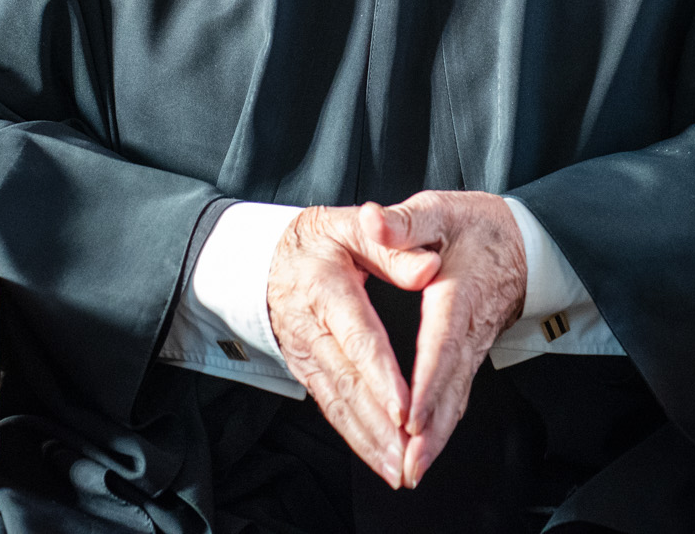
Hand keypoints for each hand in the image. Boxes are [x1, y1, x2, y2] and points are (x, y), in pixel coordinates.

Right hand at [266, 204, 441, 486]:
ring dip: (367, 440)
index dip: (380, 375)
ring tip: (398, 470)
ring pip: (337, 402)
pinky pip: (330, 406)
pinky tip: (377, 457)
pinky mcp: (306, 370)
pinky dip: (355, 436)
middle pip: (347, 381)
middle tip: (408, 457)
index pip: (357, 337)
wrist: (265, 257)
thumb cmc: (321, 239)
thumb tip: (429, 268)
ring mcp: (304, 353)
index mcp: (324, 287)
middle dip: (378, 424)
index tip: (404, 407)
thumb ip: (393, 245)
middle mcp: (310, 327)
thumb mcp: (352, 225)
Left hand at [368, 191, 527, 486]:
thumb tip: (373, 219)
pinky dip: (443, 425)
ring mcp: (473, 347)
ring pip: (457, 398)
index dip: (430, 382)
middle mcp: (469, 329)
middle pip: (452, 385)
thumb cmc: (475, 226)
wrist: (524, 242)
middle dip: (433, 429)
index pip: (442, 343)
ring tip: (412, 469)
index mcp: (458, 293)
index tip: (413, 416)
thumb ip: (405, 222)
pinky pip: (457, 395)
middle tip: (410, 464)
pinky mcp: (471, 356)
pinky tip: (425, 448)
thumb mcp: (438, 210)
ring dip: (437, 436)